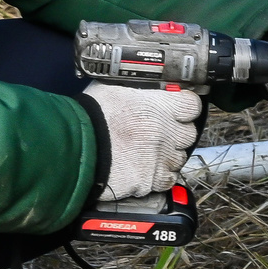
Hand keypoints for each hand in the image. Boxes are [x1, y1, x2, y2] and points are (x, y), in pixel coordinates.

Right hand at [84, 80, 204, 199]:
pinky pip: (168, 179)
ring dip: (169, 155)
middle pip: (188, 134)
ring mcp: (160, 158)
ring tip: (150, 152)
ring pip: (179, 158)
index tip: (177, 108)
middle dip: (176, 132)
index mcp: (159, 106)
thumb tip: (137, 88)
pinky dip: (161, 175)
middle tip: (160, 131)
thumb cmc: (89, 116)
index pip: (191, 105)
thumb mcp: (111, 88)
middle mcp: (165, 132)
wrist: (76, 149)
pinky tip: (148, 169)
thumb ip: (133, 90)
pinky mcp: (150, 180)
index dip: (183, 107)